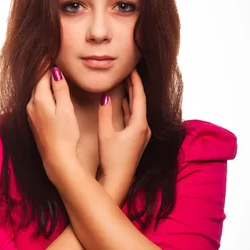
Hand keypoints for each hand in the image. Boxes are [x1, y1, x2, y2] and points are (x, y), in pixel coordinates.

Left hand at [26, 66, 80, 185]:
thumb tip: (54, 71)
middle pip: (37, 81)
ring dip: (43, 81)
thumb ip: (60, 89)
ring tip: (49, 70)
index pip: (41, 73)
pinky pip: (37, 101)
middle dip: (43, 69)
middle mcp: (31, 105)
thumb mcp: (66, 109)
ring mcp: (30, 114)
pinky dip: (42, 93)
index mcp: (39, 99)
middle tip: (49, 55)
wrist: (57, 159)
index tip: (50, 48)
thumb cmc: (65, 135)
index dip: (46, 61)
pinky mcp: (34, 122)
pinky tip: (48, 92)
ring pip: (36, 92)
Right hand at [97, 68, 150, 201]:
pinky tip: (123, 103)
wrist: (118, 180)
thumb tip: (107, 96)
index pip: (140, 97)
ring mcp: (142, 135)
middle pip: (140, 102)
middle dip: (134, 87)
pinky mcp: (137, 140)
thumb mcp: (105, 134)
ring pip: (138, 111)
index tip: (132, 69)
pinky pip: (135, 119)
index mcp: (140, 125)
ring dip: (131, 97)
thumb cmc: (111, 160)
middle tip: (128, 72)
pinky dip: (129, 109)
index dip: (135, 81)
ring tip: (125, 83)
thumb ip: (105, 113)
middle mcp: (144, 129)